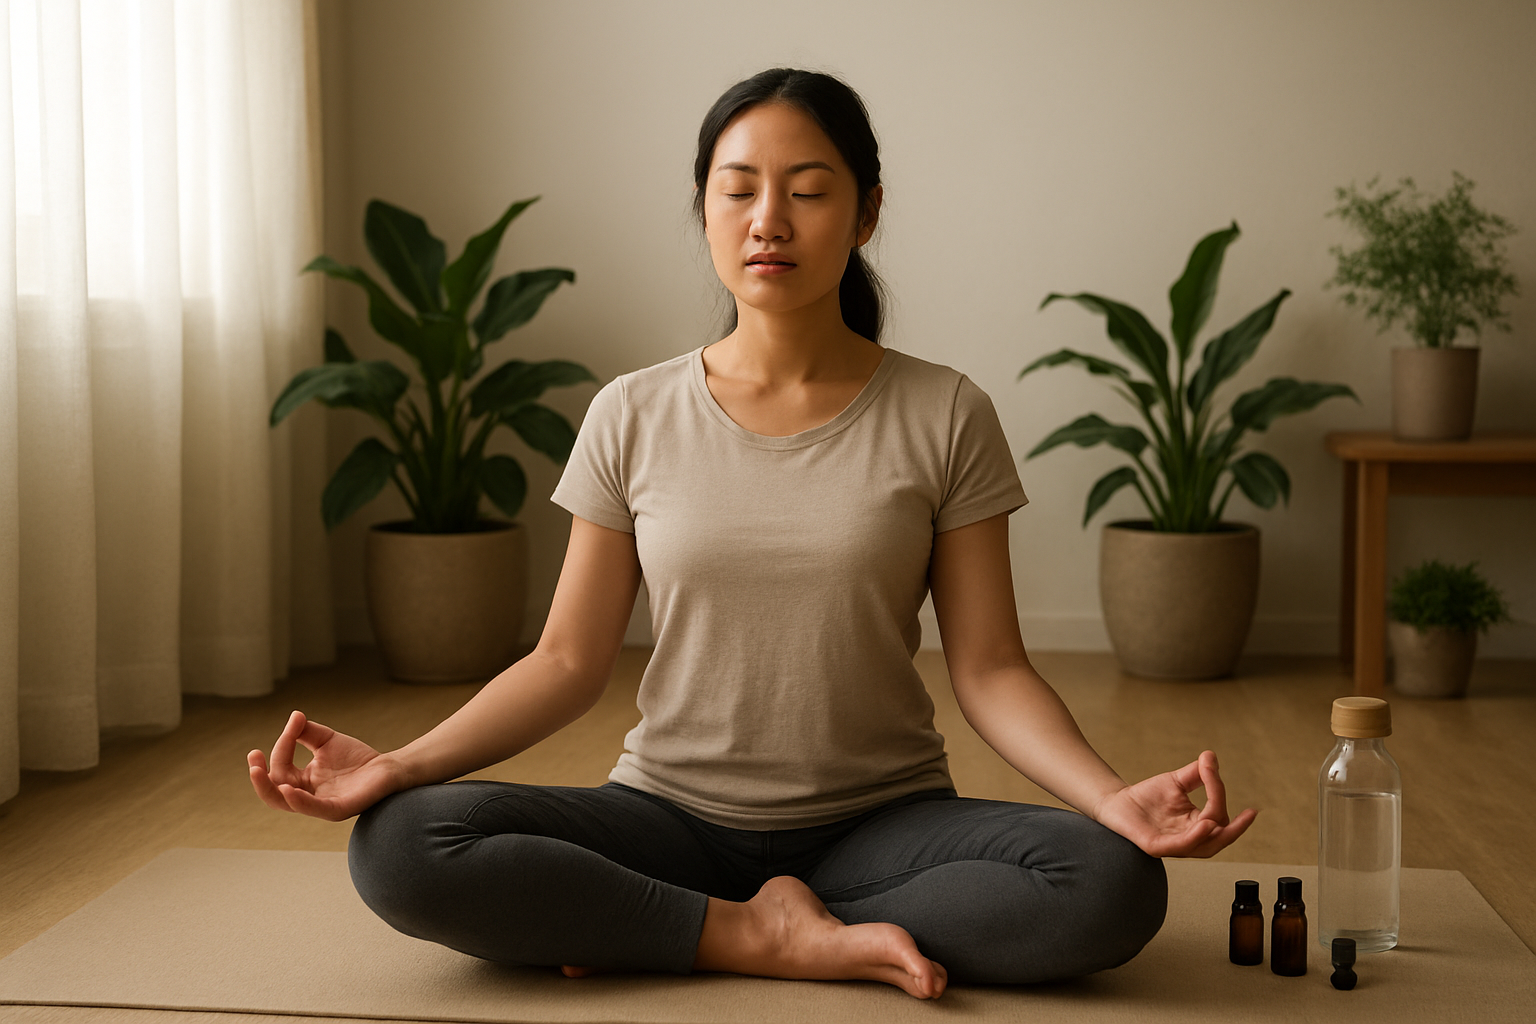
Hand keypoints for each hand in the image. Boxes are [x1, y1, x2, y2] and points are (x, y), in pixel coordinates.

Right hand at [246, 710, 401, 821]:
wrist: (389, 768)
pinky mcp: (339, 809)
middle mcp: (308, 796)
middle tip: (253, 760)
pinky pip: (315, 809)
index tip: (294, 723)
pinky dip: (300, 801)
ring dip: (270, 790)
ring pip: (288, 804)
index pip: (281, 768)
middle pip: (274, 794)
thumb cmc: (357, 758)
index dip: (283, 746)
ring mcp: (322, 805)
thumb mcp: (326, 740)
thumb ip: (306, 731)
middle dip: (259, 778)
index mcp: (303, 782)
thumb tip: (294, 716)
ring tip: (258, 772)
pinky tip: (289, 789)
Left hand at [1091, 750, 1256, 857]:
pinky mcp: (1157, 847)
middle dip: (1237, 829)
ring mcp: (1174, 846)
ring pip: (1204, 847)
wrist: (1116, 802)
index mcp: (1197, 826)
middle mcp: (1189, 839)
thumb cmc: (1147, 796)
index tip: (1211, 765)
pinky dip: (1194, 838)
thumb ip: (1196, 773)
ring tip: (1220, 818)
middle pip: (1221, 839)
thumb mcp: (1176, 782)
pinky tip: (1203, 825)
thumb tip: (1211, 756)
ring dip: (1217, 834)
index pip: (1217, 812)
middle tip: (1251, 814)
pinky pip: (1180, 847)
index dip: (1218, 790)